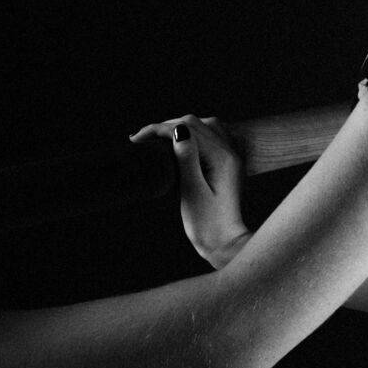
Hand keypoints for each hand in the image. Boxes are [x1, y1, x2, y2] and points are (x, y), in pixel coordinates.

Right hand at [128, 114, 248, 267]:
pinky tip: (180, 142)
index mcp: (222, 157)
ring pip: (204, 126)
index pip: (188, 128)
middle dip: (166, 126)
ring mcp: (230, 156)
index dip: (160, 129)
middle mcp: (229, 152)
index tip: (137, 140)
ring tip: (156, 138)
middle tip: (141, 139)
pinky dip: (193, 134)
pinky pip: (211, 136)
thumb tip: (179, 130)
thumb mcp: (193, 192)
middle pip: (196, 123)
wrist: (226, 244)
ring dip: (179, 127)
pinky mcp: (227, 164)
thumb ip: (187, 159)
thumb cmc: (207, 224)